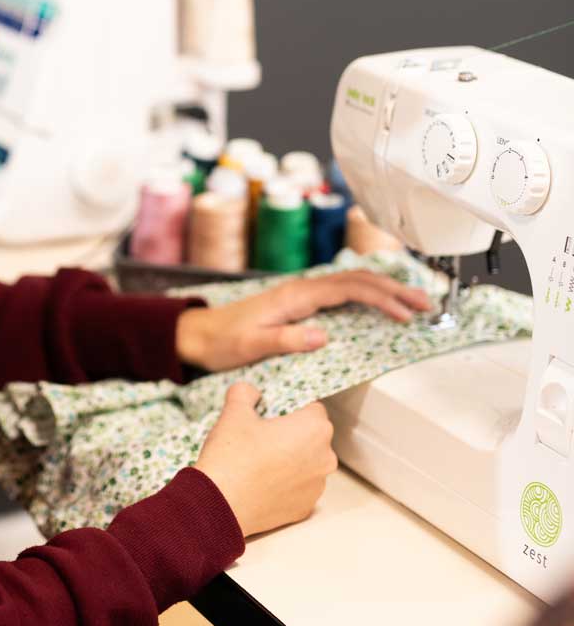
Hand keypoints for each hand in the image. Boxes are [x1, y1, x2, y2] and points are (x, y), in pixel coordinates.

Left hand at [176, 270, 431, 371]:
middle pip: (357, 279)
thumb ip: (285, 340)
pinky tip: (383, 301)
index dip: (380, 298)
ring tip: (415, 301)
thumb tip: (323, 335)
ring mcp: (303, 294)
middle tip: (426, 304)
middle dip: (394, 288)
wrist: (199, 334)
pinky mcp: (302, 303)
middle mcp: (302, 289)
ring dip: (385, 288)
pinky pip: (343, 292)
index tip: (404, 313)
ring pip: (353, 282)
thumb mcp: (250, 346)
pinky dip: (369, 293)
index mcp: (295, 296)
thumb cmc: (223, 341)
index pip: (347, 289)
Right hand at [196, 382, 337, 535]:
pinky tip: (261, 482)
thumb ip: (245, 392)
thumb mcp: (234, 412)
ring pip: (306, 463)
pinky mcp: (305, 508)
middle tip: (261, 438)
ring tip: (259, 462)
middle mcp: (325, 458)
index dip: (289, 409)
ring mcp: (316, 487)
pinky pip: (299, 488)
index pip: (312, 408)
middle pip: (312, 437)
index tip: (270, 416)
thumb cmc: (231, 457)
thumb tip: (250, 392)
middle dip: (291, 434)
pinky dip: (285, 483)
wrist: (218, 505)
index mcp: (315, 428)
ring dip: (290, 459)